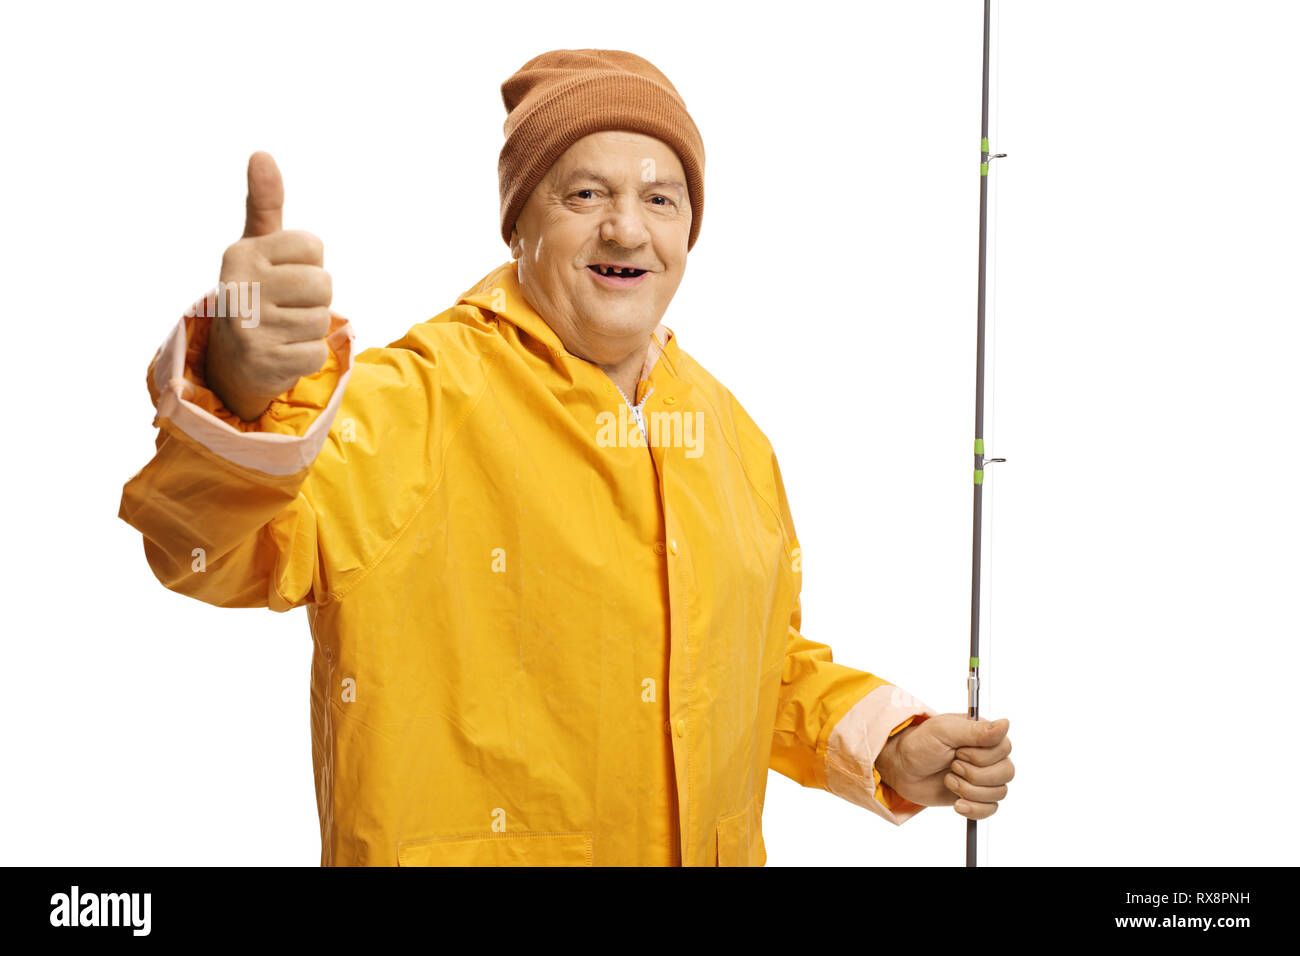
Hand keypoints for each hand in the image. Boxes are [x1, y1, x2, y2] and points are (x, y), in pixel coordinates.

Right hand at [205, 151, 333, 420]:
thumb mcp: (257, 247)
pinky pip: (316, 353)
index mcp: (241, 254)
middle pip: (324, 283)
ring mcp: (249, 327)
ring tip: (282, 330)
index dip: (309, 263)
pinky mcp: (264, 362)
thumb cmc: (256, 292)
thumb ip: (265, 203)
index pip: (313, 246)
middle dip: (314, 299)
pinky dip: (306, 357)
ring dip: (309, 329)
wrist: (231, 361)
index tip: (283, 274)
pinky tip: (282, 354)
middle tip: (285, 307)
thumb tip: (261, 153)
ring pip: (322, 320)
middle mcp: (239, 286)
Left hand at [875, 714, 1012, 819]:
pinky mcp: (976, 796)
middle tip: (952, 766)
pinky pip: (991, 809)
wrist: (903, 769)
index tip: (958, 752)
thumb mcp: (944, 731)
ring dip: (969, 790)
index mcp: (984, 735)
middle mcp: (988, 756)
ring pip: (999, 792)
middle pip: (1006, 772)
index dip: (981, 755)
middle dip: (974, 774)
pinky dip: (974, 809)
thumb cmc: (920, 744)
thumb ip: (975, 731)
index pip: (1004, 748)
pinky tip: (958, 804)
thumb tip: (1006, 723)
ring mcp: (984, 777)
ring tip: (948, 780)